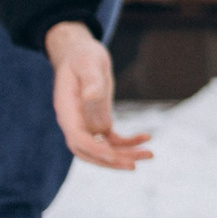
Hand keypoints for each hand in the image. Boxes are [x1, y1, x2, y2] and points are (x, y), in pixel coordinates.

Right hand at [43, 23, 152, 170]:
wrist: (80, 52)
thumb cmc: (82, 56)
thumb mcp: (88, 64)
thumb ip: (91, 82)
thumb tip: (91, 98)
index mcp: (66, 111)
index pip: (77, 139)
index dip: (95, 150)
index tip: (115, 156)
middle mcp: (74, 122)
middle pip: (88, 151)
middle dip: (111, 161)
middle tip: (135, 165)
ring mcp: (86, 122)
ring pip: (102, 148)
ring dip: (124, 154)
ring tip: (150, 154)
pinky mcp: (98, 119)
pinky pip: (111, 137)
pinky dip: (128, 141)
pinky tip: (147, 137)